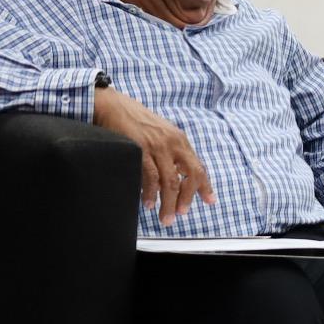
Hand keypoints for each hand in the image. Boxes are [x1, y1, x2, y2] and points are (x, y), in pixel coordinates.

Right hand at [92, 83, 214, 225]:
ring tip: (165, 217)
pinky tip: (149, 203)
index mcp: (180, 140)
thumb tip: (177, 177)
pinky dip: (150, 193)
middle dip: (186, 199)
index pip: (198, 167)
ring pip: (169, 181)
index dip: (204, 186)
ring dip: (168, 203)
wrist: (113, 106)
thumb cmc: (136, 122)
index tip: (210, 201)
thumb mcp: (161, 134)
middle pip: (188, 177)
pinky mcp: (140, 150)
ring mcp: (156, 147)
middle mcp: (172, 143)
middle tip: (180, 214)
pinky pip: (150, 177)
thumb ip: (172, 152)